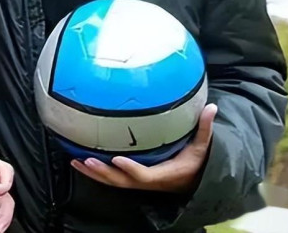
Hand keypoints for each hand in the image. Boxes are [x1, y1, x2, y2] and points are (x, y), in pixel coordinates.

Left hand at [71, 104, 216, 193]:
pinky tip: (79, 162)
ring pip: (113, 181)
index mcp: (166, 174)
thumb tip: (212, 107)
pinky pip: (112, 178)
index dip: (131, 169)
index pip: (145, 175)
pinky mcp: (133, 179)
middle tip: (86, 160)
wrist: (196, 180)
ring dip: (94, 173)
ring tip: (75, 161)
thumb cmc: (197, 161)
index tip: (117, 160)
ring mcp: (140, 181)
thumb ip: (205, 127)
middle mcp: (150, 180)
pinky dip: (95, 172)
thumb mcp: (204, 146)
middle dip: (104, 172)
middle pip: (123, 181)